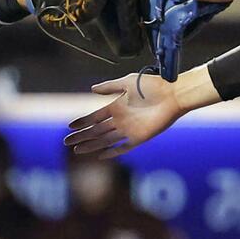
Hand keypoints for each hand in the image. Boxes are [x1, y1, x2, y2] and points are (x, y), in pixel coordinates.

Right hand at [65, 73, 183, 157]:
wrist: (173, 93)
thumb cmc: (153, 85)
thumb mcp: (128, 83)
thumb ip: (110, 87)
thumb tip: (92, 89)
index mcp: (117, 107)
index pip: (95, 117)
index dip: (82, 122)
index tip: (70, 126)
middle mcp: (121, 120)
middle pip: (96, 130)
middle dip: (82, 136)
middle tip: (66, 142)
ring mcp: (129, 130)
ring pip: (105, 140)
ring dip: (91, 145)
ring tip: (77, 150)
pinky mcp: (139, 138)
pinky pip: (123, 147)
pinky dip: (112, 152)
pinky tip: (101, 155)